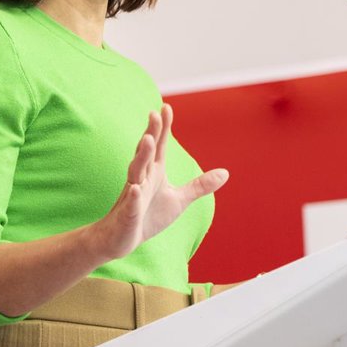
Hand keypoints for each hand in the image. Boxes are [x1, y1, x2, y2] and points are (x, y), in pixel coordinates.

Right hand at [89, 104, 229, 262]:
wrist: (120, 238)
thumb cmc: (148, 216)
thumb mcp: (178, 199)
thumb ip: (199, 185)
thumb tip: (226, 172)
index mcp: (154, 173)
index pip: (159, 146)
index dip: (163, 127)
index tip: (166, 107)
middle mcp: (142, 179)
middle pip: (146, 153)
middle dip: (150, 133)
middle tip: (154, 114)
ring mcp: (133, 195)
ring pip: (135, 172)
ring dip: (141, 156)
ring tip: (147, 140)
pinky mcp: (128, 214)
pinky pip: (130, 204)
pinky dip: (133, 197)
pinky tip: (135, 190)